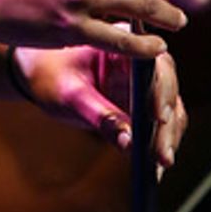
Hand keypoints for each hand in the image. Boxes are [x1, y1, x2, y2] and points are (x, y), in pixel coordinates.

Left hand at [13, 45, 186, 175]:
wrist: (40, 72)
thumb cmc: (51, 74)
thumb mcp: (70, 94)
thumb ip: (99, 115)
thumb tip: (128, 141)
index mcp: (124, 41)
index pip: (154, 64)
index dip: (161, 91)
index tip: (159, 117)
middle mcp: (142, 59)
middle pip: (168, 90)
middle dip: (168, 124)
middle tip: (163, 155)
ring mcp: (145, 82)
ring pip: (170, 109)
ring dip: (169, 137)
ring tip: (162, 165)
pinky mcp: (143, 103)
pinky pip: (160, 124)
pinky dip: (160, 143)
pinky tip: (155, 169)